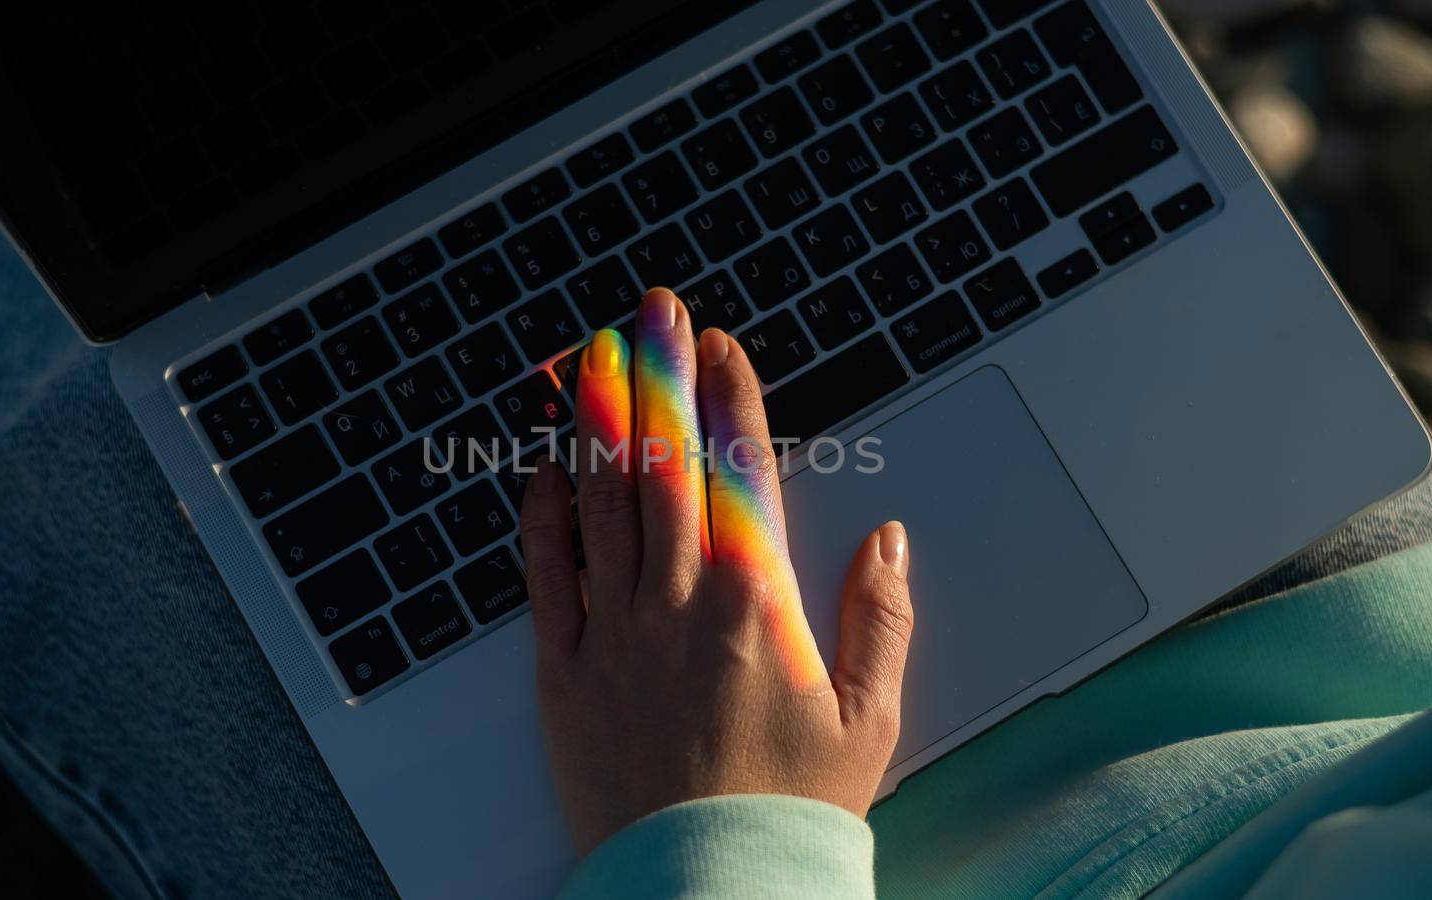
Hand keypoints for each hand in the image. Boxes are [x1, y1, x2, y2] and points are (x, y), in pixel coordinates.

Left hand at [519, 287, 913, 854]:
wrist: (708, 888)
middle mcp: (679, 600)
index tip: (718, 342)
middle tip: (650, 310)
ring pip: (600, 501)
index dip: (728, 395)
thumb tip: (889, 539)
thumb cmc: (791, 809)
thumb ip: (881, 618)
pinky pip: (545, 575)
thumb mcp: (868, 718)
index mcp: (756, 602)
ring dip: (596, 421)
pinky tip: (543, 468)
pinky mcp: (564, 671)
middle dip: (658, 374)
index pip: (741, 469)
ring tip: (593, 357)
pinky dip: (542, 515)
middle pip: (664, 463)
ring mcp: (614, 630)